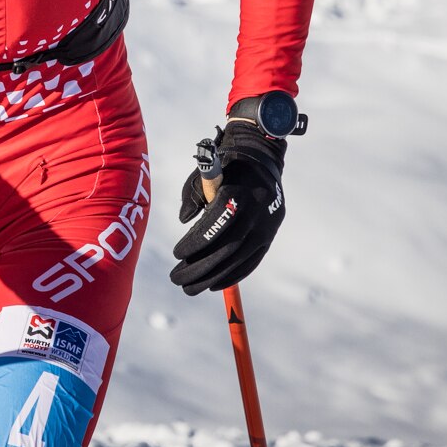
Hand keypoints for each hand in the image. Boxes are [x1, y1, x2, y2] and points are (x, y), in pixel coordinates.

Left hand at [170, 118, 285, 295]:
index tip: (176, 254)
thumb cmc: (224, 166)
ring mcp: (267, 226)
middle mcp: (257, 212)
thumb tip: (183, 222)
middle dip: (200, 267)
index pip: (216, 225)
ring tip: (189, 288)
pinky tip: (213, 284)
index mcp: (238, 194)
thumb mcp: (204, 172)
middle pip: (228, 248)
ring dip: (213, 277)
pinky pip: (252, 261)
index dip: (195, 242)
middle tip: (176, 278)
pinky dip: (232, 275)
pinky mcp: (270, 235)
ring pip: (240, 260)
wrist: (261, 158)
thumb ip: (192, 196)